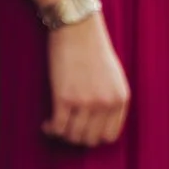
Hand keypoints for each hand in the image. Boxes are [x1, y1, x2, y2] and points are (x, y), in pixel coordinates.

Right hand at [43, 16, 129, 146]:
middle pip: (89, 139)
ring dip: (62, 134)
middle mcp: (106, 102)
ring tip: (56, 124)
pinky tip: (47, 124)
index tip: (82, 131)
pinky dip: (50, 129)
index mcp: (121, 98)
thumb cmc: (93, 49)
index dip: (93, 137)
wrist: (77, 28)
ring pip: (72, 136)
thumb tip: (98, 123)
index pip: (109, 135)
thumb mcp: (113, 76)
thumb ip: (110, 98)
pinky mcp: (65, 97)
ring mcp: (86, 102)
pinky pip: (57, 127)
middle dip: (75, 137)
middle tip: (66, 128)